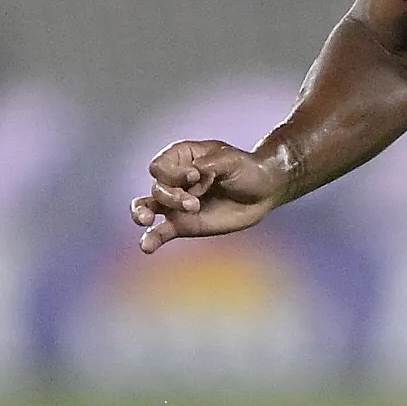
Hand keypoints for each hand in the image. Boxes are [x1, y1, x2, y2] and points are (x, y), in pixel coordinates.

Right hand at [132, 139, 288, 252]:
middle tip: (194, 204)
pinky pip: (160, 232)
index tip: (197, 176)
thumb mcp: (231, 160)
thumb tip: (191, 176)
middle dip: (172, 196)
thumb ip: (208, 166)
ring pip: (147, 207)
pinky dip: (151, 239)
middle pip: (157, 188)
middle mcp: (173, 180)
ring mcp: (176, 204)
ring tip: (146, 219)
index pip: (160, 167)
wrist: (264, 191)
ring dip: (142, 213)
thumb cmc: (247, 169)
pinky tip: (146, 246)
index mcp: (181, 158)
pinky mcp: (183, 224)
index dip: (173, 173)